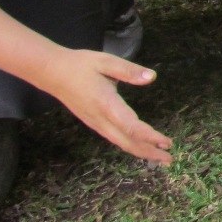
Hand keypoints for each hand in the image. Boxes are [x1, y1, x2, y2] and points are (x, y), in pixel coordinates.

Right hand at [38, 48, 172, 163]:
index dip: (150, 137)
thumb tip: (152, 77)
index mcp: (106, 104)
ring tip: (160, 157)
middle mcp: (101, 119)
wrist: (52, 73)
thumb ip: (129, 71)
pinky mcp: (94, 123)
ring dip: (141, 152)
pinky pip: (115, 139)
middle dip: (149, 152)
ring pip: (121, 143)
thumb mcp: (105, 61)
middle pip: (128, 142)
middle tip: (170, 159)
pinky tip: (140, 146)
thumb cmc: (80, 65)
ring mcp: (96, 124)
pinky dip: (130, 146)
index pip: (131, 126)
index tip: (166, 143)